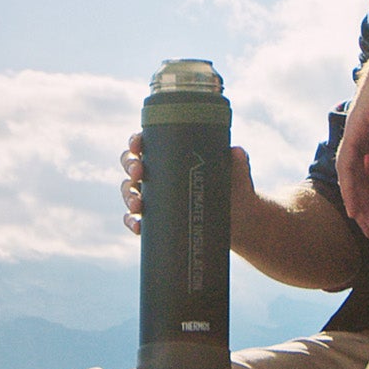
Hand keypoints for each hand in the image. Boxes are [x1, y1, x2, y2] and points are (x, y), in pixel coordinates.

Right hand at [123, 134, 258, 241]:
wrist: (239, 220)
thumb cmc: (234, 187)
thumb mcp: (236, 172)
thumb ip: (237, 160)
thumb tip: (236, 152)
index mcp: (171, 155)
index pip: (147, 143)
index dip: (135, 142)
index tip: (137, 146)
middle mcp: (158, 174)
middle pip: (132, 166)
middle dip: (130, 168)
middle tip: (139, 173)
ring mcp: (155, 197)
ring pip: (130, 192)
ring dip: (128, 197)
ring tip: (138, 205)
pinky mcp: (156, 219)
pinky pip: (135, 219)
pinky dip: (132, 222)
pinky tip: (137, 226)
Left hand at [336, 30, 368, 238]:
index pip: (367, 174)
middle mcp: (361, 136)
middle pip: (356, 178)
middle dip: (363, 205)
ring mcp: (356, 131)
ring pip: (348, 174)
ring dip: (356, 199)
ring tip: (364, 223)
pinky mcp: (356, 126)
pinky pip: (347, 161)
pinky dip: (349, 183)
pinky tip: (355, 202)